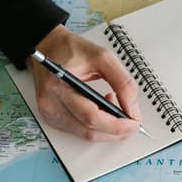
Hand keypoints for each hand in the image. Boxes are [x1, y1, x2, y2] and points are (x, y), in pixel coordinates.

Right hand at [29, 25, 141, 140]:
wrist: (47, 46)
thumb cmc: (69, 49)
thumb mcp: (102, 57)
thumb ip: (122, 82)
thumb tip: (132, 109)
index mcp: (59, 85)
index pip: (91, 117)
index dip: (116, 125)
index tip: (134, 122)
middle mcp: (50, 103)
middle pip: (88, 130)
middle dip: (115, 131)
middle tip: (132, 123)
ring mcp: (49, 112)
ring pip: (84, 134)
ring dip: (106, 128)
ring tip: (116, 109)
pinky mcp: (51, 117)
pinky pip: (78, 131)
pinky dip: (95, 126)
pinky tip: (102, 111)